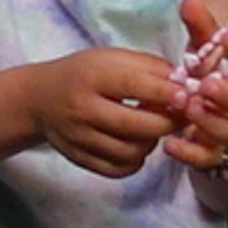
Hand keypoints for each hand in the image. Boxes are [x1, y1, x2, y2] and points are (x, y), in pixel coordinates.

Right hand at [22, 48, 184, 178]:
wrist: (39, 98)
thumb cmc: (84, 73)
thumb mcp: (112, 57)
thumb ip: (150, 68)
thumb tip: (186, 83)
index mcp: (93, 76)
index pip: (134, 86)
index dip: (166, 93)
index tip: (187, 96)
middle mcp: (83, 109)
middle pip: (136, 126)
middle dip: (168, 123)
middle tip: (182, 116)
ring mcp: (79, 138)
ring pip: (131, 152)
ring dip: (152, 141)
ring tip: (154, 127)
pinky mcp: (79, 158)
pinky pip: (118, 169)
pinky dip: (136, 160)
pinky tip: (137, 144)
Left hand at [157, 0, 227, 171]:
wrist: (216, 129)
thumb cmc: (211, 83)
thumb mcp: (205, 55)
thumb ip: (200, 29)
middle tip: (206, 85)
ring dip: (211, 122)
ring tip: (190, 109)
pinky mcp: (216, 155)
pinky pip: (208, 158)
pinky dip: (191, 153)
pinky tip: (171, 145)